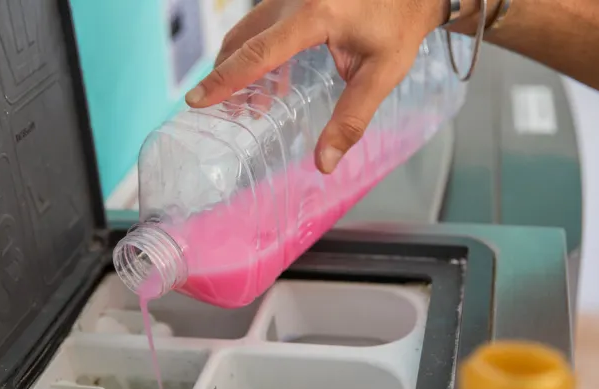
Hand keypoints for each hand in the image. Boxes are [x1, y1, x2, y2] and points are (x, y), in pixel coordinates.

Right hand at [184, 0, 446, 173]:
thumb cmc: (401, 24)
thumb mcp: (382, 74)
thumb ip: (351, 119)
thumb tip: (325, 163)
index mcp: (316, 14)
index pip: (259, 52)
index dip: (226, 79)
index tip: (197, 100)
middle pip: (242, 40)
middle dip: (226, 78)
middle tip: (222, 114)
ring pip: (247, 30)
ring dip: (239, 66)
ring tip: (249, 107)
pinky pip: (262, 24)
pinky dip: (255, 53)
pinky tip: (271, 83)